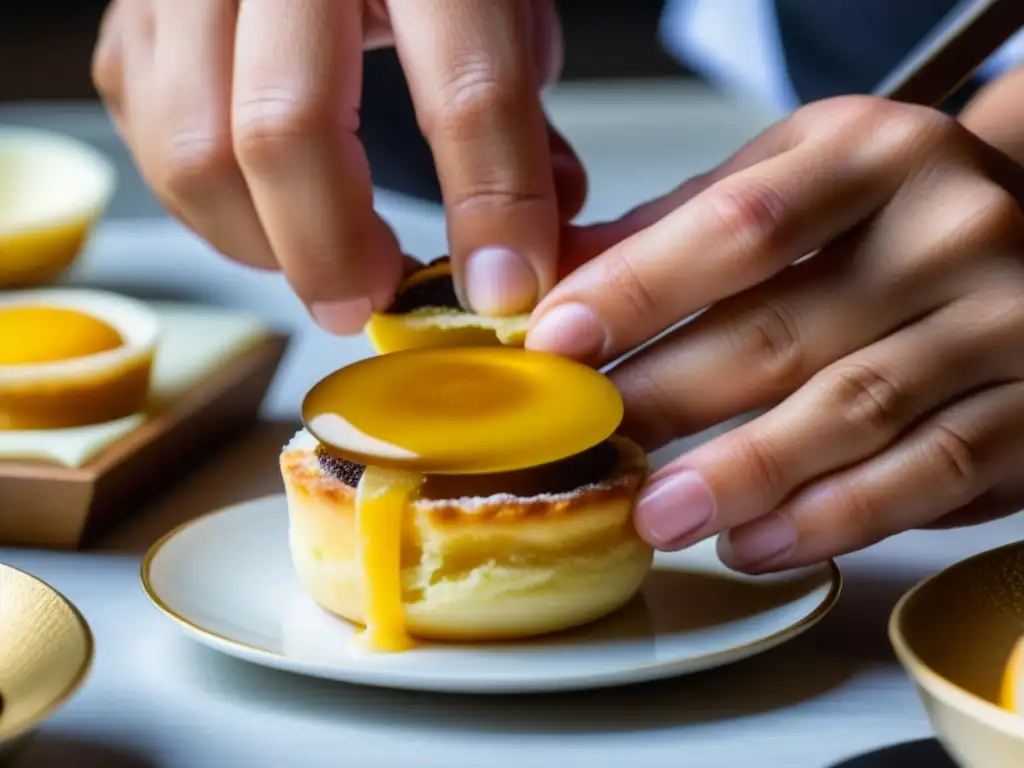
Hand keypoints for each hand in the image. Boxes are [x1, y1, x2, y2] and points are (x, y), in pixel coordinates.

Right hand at [92, 0, 585, 329]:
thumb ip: (513, 106)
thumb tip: (519, 250)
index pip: (466, 91)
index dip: (493, 209)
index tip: (505, 287)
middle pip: (286, 133)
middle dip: (337, 254)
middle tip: (375, 303)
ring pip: (196, 155)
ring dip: (267, 247)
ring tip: (324, 268)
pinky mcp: (132, 24)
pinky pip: (154, 147)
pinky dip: (215, 213)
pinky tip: (269, 218)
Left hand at [527, 95, 1023, 572]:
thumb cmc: (894, 212)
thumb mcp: (799, 175)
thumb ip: (682, 225)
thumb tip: (558, 280)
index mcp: (878, 154)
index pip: (741, 225)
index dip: (639, 289)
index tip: (558, 342)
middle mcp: (955, 229)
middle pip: (784, 330)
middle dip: (668, 397)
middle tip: (590, 444)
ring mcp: (1006, 322)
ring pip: (853, 412)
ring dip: (741, 475)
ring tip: (657, 513)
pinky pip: (927, 476)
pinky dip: (832, 518)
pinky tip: (755, 540)